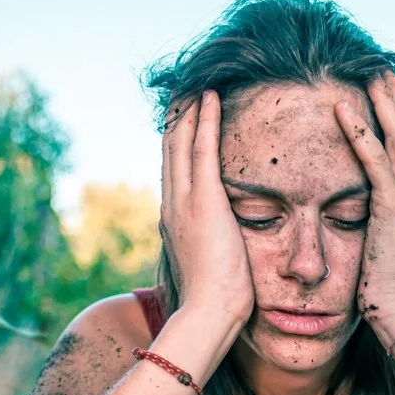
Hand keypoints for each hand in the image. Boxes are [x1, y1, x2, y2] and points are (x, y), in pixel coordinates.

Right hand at [160, 90, 254, 328]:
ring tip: (196, 82)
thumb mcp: (211, 261)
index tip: (185, 113)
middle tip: (184, 86)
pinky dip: (206, 121)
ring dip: (190, 108)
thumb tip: (223, 237)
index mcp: (175, 217)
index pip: (175, 167)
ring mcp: (185, 201)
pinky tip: (211, 98)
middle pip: (171, 147)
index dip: (178, 137)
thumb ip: (212, 241)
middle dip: (178, 115)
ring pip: (182, 141)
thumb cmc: (216, 299)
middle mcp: (172, 203)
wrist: (208, 313)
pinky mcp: (204, 201)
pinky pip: (204, 151)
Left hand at [335, 69, 394, 342]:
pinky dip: (360, 130)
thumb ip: (370, 220)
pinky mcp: (392, 208)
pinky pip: (375, 160)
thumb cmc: (381, 283)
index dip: (394, 109)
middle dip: (393, 93)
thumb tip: (353, 212)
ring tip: (365, 70)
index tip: (378, 83)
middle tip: (376, 61)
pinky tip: (342, 108)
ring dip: (382, 99)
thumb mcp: (375, 241)